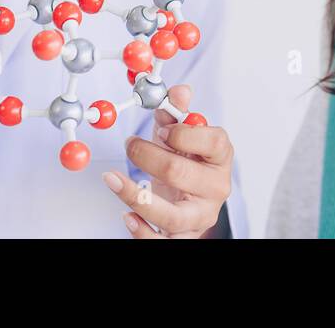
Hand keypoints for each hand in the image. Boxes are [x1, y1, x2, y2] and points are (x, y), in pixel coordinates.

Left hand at [103, 85, 233, 238]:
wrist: (189, 198)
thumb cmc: (187, 162)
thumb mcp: (181, 136)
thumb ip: (176, 112)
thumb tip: (178, 91)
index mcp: (220, 157)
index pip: (212, 142)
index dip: (184, 134)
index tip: (161, 128)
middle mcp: (216, 188)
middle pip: (181, 173)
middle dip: (148, 156)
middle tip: (129, 145)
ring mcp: (201, 216)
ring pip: (171, 215)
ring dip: (136, 197)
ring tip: (113, 179)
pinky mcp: (184, 238)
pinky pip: (163, 243)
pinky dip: (142, 232)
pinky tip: (126, 216)